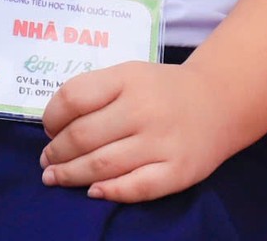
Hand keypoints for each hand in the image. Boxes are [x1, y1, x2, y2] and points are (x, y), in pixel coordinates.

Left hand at [40, 61, 229, 202]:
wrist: (220, 101)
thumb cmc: (162, 90)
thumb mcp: (129, 74)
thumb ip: (94, 93)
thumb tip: (53, 128)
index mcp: (128, 78)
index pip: (74, 98)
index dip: (51, 118)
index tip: (48, 129)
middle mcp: (144, 108)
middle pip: (82, 137)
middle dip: (55, 153)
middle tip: (47, 160)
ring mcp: (162, 141)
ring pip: (101, 165)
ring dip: (70, 175)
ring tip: (55, 177)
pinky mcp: (178, 170)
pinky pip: (136, 188)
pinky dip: (110, 192)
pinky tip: (92, 191)